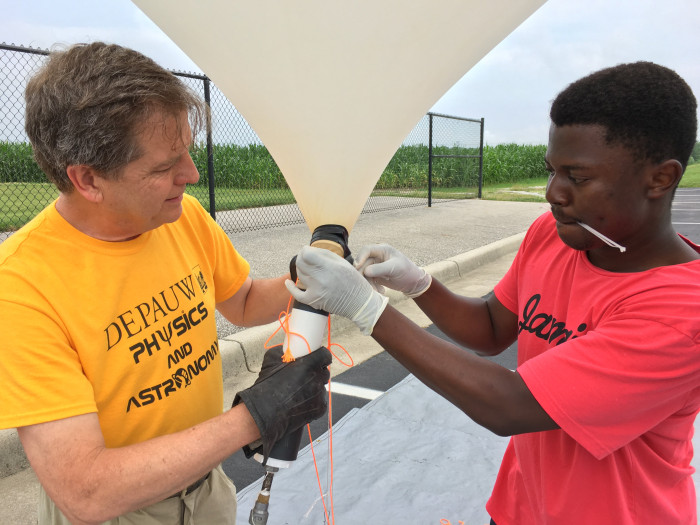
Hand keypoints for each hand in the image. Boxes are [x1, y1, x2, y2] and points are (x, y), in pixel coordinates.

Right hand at [232, 345, 331, 463]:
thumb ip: (285, 352)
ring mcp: (320, 394)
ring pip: (321, 387)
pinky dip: (313, 401)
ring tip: (299, 392)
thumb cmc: (267, 385)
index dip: (321, 356)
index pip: (325, 355)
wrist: (266, 411)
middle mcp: (317, 378)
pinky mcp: (320, 408)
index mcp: (309, 364)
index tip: (317, 358)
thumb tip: (289, 349)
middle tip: (305, 375)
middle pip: (324, 372)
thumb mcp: (272, 359)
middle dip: (317, 372)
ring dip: (313, 387)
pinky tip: (300, 402)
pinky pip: (320, 401)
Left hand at [285, 246, 387, 334]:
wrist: (360, 303)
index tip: (307, 251)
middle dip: (301, 258)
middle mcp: (322, 279)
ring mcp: (316, 291)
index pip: (307, 254)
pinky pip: (296, 293)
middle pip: (300, 263)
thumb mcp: (343, 263)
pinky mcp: (313, 301)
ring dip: (302, 270)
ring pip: (299, 275)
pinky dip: (291, 287)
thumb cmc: (353, 281)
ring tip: (310, 270)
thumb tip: (307, 250)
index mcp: (331, 267)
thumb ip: (325, 255)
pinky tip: (289, 282)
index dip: (305, 250)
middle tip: (306, 258)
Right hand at [354, 244, 431, 297]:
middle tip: (369, 286)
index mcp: (382, 250)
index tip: (357, 267)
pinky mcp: (375, 275)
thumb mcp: (394, 268)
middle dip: (365, 276)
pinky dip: (372, 286)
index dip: (360, 258)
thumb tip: (365, 271)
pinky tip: (381, 291)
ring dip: (369, 283)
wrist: (413, 283)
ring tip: (377, 291)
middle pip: (363, 264)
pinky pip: (368, 280)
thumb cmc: (406, 271)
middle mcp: (377, 256)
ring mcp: (375, 266)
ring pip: (364, 273)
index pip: (366, 250)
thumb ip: (380, 269)